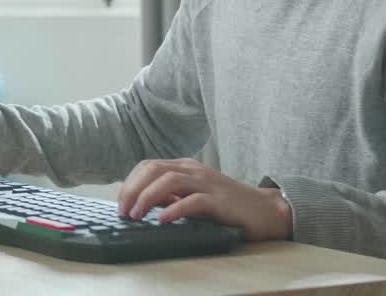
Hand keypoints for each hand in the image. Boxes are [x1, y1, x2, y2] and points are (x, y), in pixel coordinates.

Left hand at [116, 158, 291, 241]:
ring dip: (147, 198)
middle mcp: (193, 170)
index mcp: (184, 166)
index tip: (121, 202)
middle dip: (132, 189)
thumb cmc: (226, 204)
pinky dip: (175, 209)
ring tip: (136, 215)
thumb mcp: (192, 194)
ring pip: (169, 181)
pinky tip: (163, 219)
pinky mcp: (219, 200)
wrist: (264, 210)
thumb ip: (170, 194)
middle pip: (153, 170)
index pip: (148, 165)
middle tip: (123, 211)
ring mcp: (206, 183)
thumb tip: (141, 202)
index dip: (130, 182)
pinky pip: (193, 201)